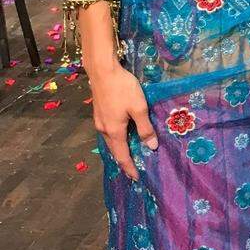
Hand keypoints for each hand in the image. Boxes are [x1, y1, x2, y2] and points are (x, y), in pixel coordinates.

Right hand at [87, 61, 157, 180]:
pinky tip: (122, 136)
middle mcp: (103, 129)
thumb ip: (145, 128)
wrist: (103, 71)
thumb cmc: (123, 89)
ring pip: (110, 141)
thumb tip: (151, 147)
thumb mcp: (139, 108)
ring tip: (130, 155)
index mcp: (114, 131)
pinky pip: (108, 132)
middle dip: (124, 161)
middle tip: (134, 169)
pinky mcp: (99, 113)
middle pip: (114, 150)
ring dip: (120, 149)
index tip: (137, 178)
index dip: (129, 167)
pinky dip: (116, 139)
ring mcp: (99, 121)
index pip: (122, 156)